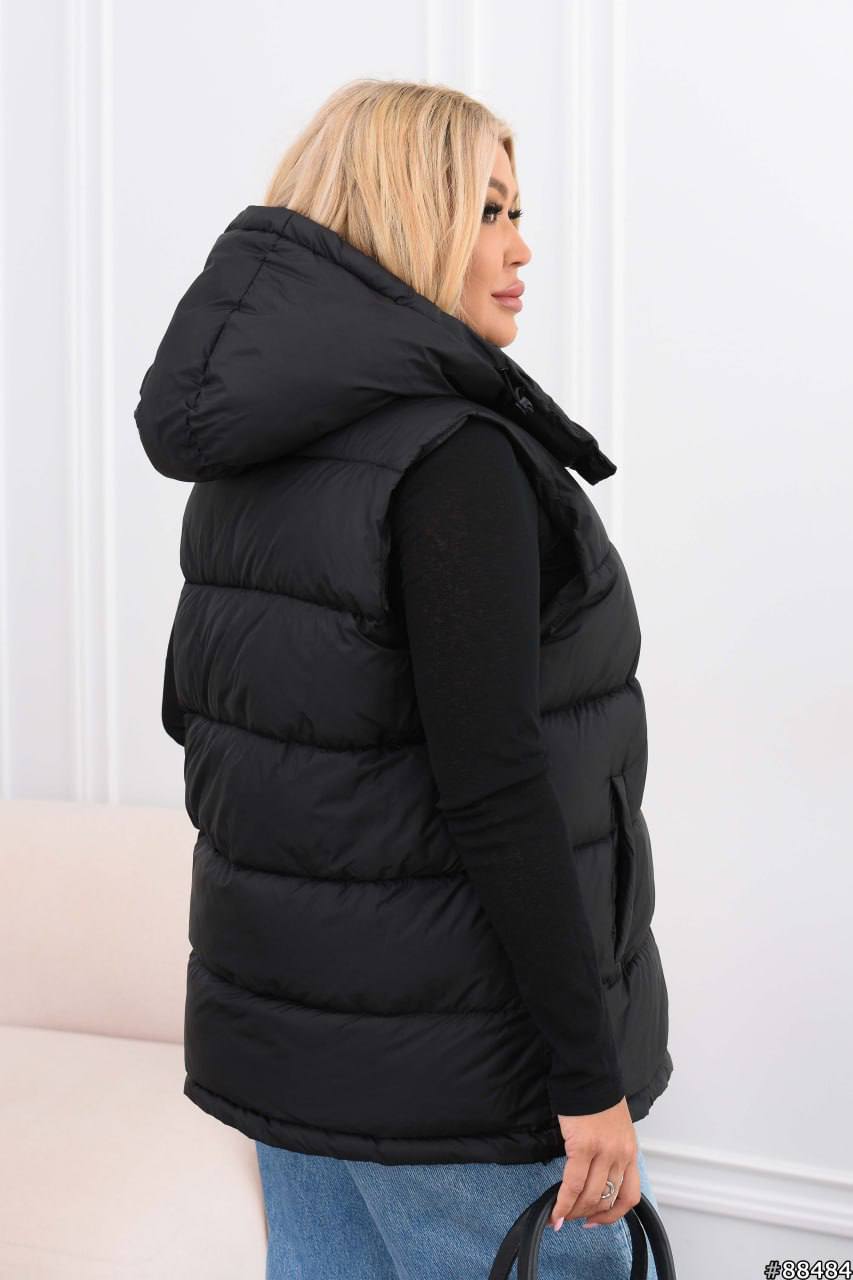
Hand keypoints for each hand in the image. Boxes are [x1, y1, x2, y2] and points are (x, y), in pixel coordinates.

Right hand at [547, 1097, 639, 1229]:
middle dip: (586, 1214)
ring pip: (590, 1196)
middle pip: (606, 1199)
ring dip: (574, 1211)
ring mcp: (604, 1152)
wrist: (588, 1072)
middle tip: (570, 1218)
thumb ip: (609, 1151)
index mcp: (630, 1152)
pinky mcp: (583, 1147)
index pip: (629, 1196)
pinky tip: (555, 1210)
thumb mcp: (614, 1128)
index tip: (595, 1221)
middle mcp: (621, 1156)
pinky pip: (572, 1184)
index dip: (612, 1215)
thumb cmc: (597, 1097)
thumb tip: (593, 1173)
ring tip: (560, 1215)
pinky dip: (563, 1202)